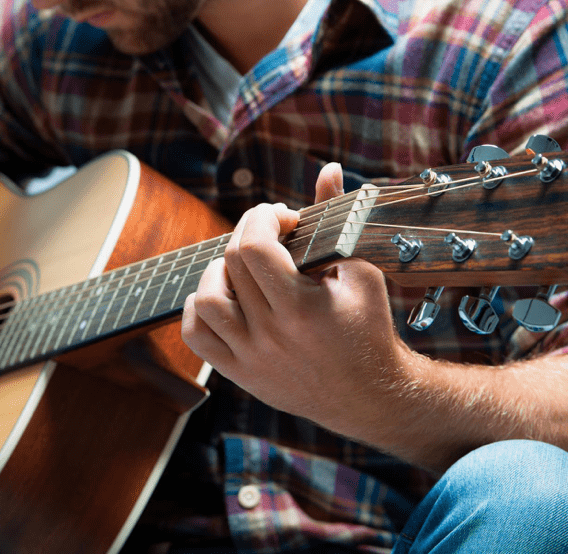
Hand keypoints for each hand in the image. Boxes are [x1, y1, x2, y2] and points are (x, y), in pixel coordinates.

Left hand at [181, 164, 417, 440]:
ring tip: (247, 268)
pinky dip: (200, 308)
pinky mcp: (240, 374)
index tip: (284, 219)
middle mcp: (270, 335)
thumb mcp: (362, 272)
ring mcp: (251, 357)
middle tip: (271, 235)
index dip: (262, 218)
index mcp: (301, 309)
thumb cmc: (370, 330)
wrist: (370, 398)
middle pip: (231, 264)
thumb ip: (338, 218)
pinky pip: (196, 335)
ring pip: (206, 299)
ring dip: (220, 271)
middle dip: (248, 234)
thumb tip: (328, 169)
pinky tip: (225, 295)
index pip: (254, 246)